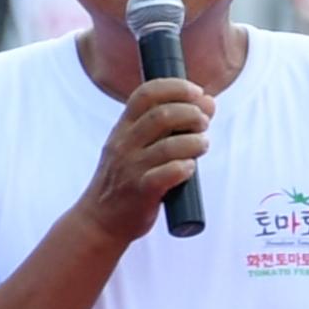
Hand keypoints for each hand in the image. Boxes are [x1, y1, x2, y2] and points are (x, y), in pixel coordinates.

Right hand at [77, 74, 214, 243]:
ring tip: (202, 145)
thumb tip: (209, 102)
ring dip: (195, 142)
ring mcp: (131, 168)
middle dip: (191, 114)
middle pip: (162, 115)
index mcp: (123, 128)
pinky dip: (185, 167)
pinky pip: (168, 174)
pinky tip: (189, 168)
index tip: (197, 92)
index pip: (146, 94)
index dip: (176, 87)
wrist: (100, 220)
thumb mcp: (136, 146)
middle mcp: (124, 144)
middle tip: (204, 122)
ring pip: (170, 146)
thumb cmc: (126, 180)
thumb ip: (169, 125)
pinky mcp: (141, 192)